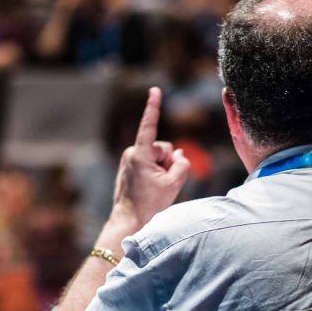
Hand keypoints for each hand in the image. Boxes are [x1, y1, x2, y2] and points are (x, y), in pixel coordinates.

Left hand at [110, 87, 190, 230]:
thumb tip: (179, 154)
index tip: (154, 90)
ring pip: (158, 156)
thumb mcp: (174, 183)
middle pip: (163, 148)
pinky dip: (156, 171)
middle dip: (168, 162)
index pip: (149, 125)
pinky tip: (151, 187)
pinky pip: (150, 162)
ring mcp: (130, 159)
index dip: (154, 106)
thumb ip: (182, 164)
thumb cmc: (150, 204)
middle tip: (163, 183)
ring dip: (163, 168)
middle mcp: (132, 153)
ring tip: (156, 187)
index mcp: (140, 154)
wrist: (129, 220)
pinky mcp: (130, 165)